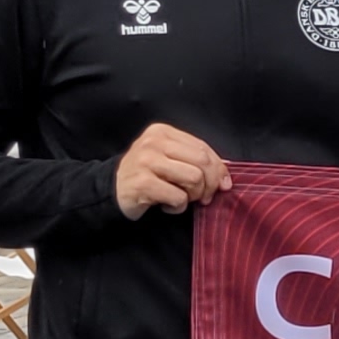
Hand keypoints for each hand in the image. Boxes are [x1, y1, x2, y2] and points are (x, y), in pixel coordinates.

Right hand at [114, 124, 230, 219]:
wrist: (112, 190)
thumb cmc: (147, 175)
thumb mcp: (169, 160)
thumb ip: (194, 160)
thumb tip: (226, 175)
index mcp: (163, 132)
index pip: (203, 147)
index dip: (219, 168)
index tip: (224, 185)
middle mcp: (154, 142)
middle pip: (202, 162)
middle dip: (209, 184)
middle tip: (203, 197)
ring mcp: (146, 161)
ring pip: (194, 178)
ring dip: (193, 196)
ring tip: (181, 199)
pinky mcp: (142, 183)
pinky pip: (178, 197)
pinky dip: (178, 207)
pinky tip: (166, 205)